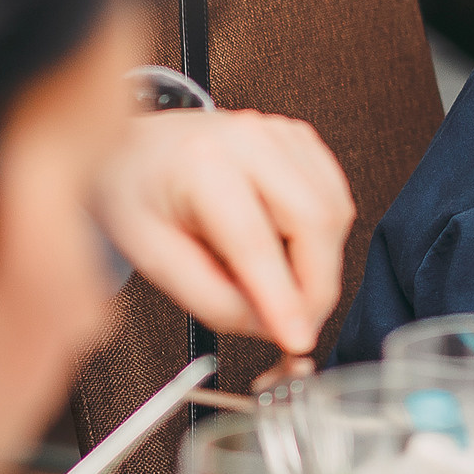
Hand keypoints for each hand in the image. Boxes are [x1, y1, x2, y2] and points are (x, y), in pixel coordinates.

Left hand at [95, 109, 356, 353]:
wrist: (138, 149)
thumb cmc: (137, 195)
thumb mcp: (153, 259)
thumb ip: (212, 299)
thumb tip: (270, 327)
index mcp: (201, 164)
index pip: (255, 241)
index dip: (283, 298)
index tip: (297, 340)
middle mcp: (249, 139)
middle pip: (314, 221)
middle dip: (316, 287)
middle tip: (296, 326)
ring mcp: (281, 133)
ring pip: (336, 212)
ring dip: (322, 264)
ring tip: (280, 284)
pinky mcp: (301, 140)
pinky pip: (336, 199)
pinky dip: (324, 238)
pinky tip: (290, 248)